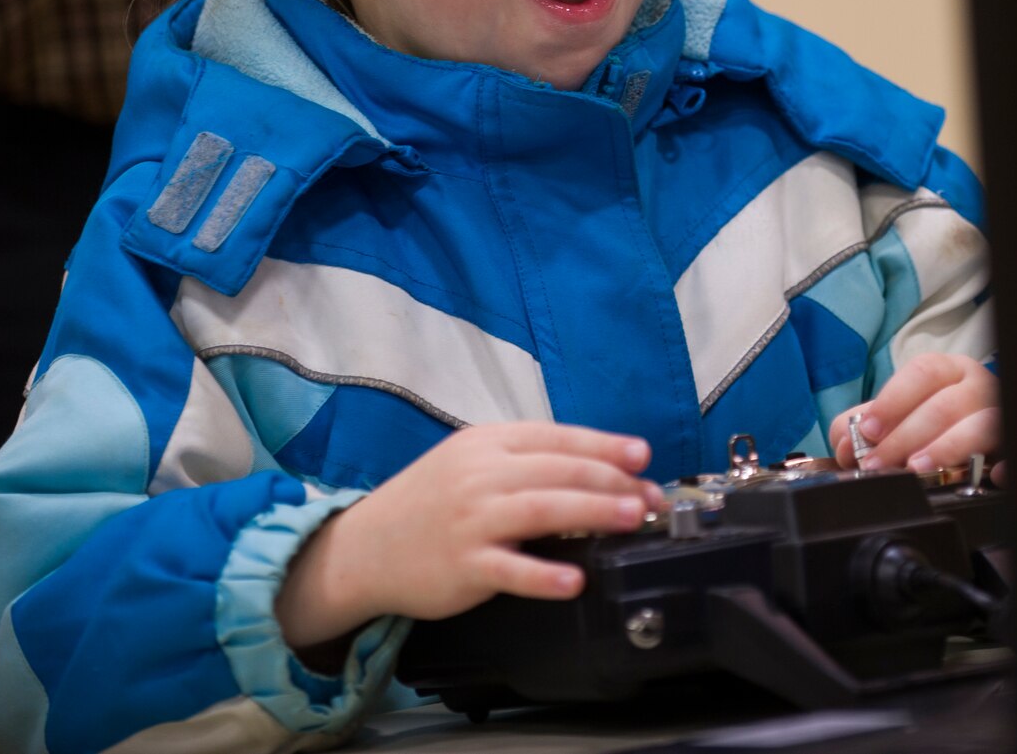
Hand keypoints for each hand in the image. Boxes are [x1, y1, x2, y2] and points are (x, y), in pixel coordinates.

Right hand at [275, 421, 662, 651]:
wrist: (364, 547)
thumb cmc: (429, 504)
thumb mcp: (472, 463)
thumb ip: (525, 460)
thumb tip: (595, 466)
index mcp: (487, 442)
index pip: (558, 437)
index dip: (606, 446)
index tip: (643, 456)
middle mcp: (481, 474)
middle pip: (560, 470)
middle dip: (614, 481)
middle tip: (652, 497)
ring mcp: (471, 519)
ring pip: (544, 509)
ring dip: (596, 512)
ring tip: (634, 519)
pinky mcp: (462, 564)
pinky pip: (511, 569)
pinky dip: (545, 575)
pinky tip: (575, 579)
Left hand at [828, 353, 1004, 485]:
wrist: (989, 427)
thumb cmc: (940, 417)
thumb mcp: (903, 412)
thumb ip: (868, 423)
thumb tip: (844, 442)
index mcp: (948, 371)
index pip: (922, 373)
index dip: (893, 400)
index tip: (868, 430)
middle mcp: (976, 387)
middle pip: (943, 405)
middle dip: (905, 437)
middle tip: (878, 464)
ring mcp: (999, 414)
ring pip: (977, 425)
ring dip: (944, 448)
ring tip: (916, 468)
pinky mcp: (1015, 443)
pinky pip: (1014, 452)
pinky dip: (1005, 465)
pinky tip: (993, 477)